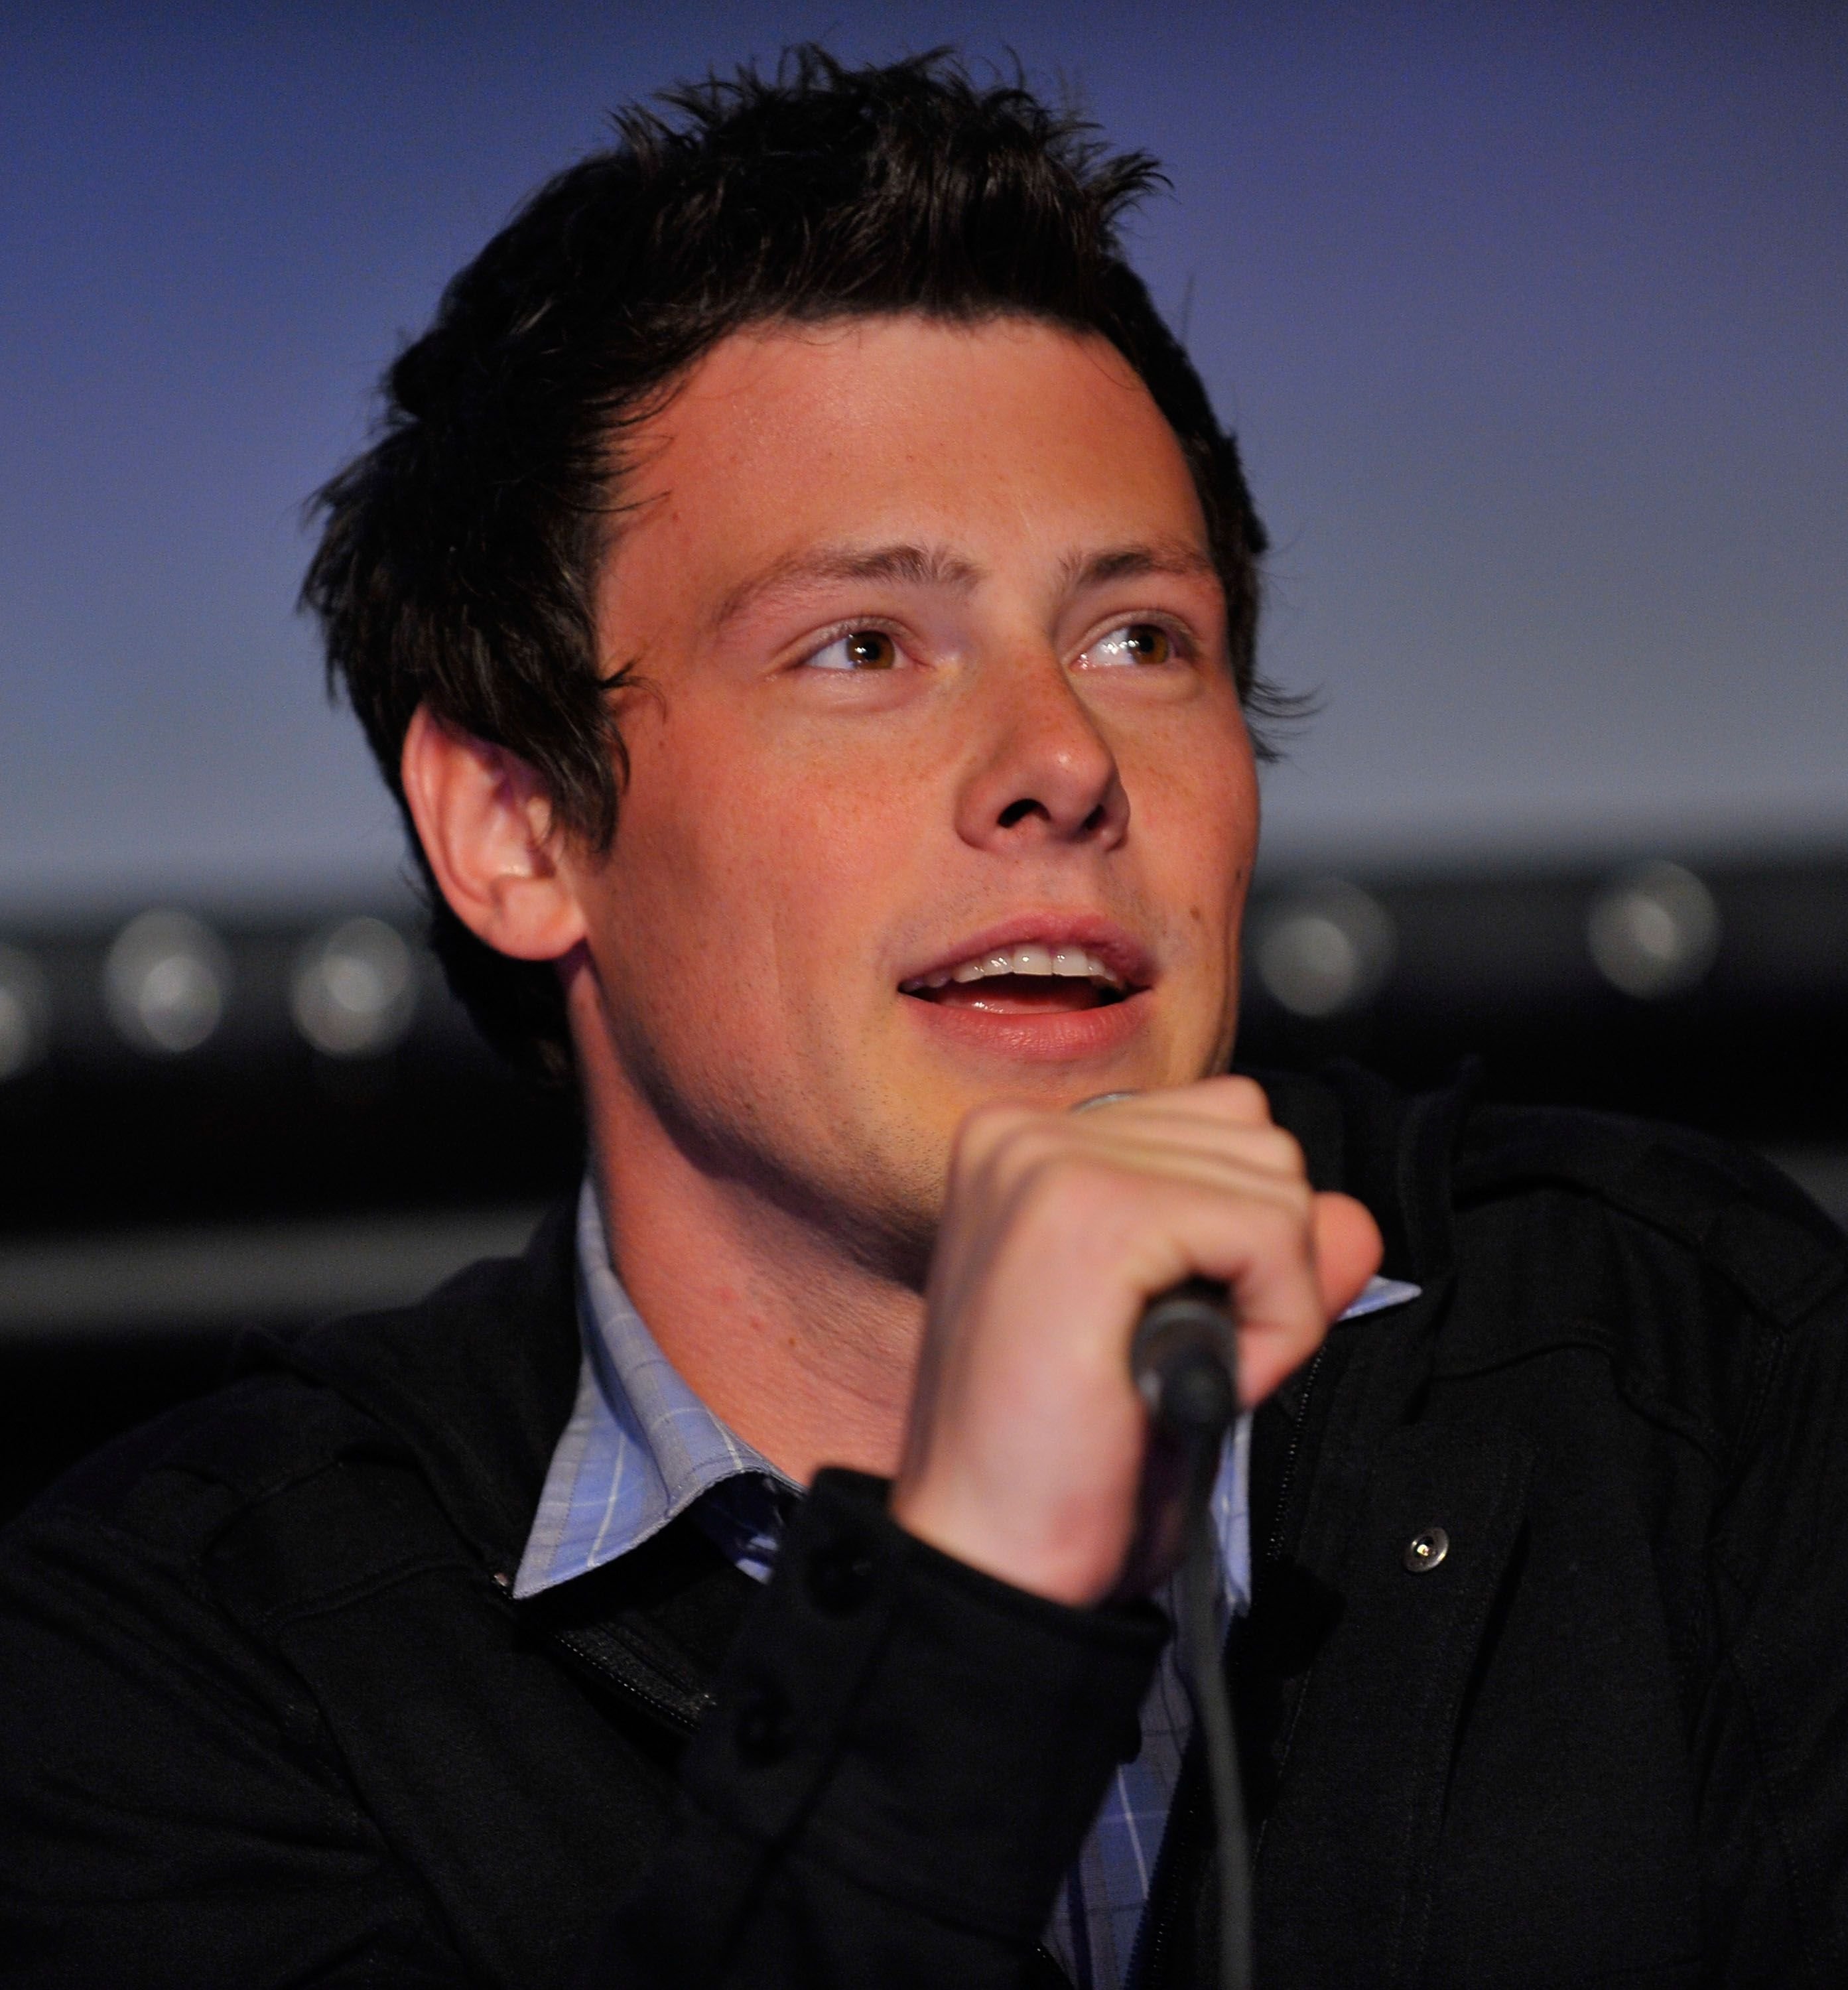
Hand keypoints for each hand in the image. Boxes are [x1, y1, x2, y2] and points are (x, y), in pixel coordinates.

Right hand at [890, 1076, 1382, 1606]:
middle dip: (1262, 1266)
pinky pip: (1268, 1232)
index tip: (1165, 1333)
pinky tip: (1201, 1377)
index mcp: (1027, 1148)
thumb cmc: (1066, 1467)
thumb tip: (1355, 1218)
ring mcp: (1049, 1162)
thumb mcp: (1188, 1339)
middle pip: (1257, 1141)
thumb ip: (1271, 1261)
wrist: (987, 1560)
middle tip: (1177, 1364)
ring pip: (1274, 1181)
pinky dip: (1275, 1322)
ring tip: (1177, 1372)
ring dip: (1270, 1299)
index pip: (1219, 1126)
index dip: (1238, 1244)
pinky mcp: (1092, 1213)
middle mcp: (1025, 1133)